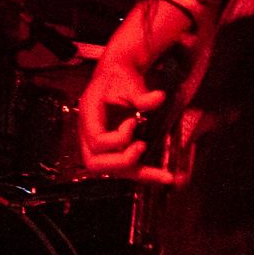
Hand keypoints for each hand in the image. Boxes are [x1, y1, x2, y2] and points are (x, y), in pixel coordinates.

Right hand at [74, 50, 164, 176]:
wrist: (117, 78)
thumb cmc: (118, 79)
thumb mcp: (128, 81)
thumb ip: (140, 93)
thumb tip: (158, 98)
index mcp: (88, 116)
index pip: (96, 140)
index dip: (117, 137)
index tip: (134, 122)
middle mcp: (89, 135)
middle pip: (95, 163)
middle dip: (121, 161)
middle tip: (142, 147)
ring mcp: (100, 147)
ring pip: (112, 171)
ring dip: (138, 174)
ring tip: (165, 176)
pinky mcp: (114, 151)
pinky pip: (126, 169)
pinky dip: (145, 173)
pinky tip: (165, 176)